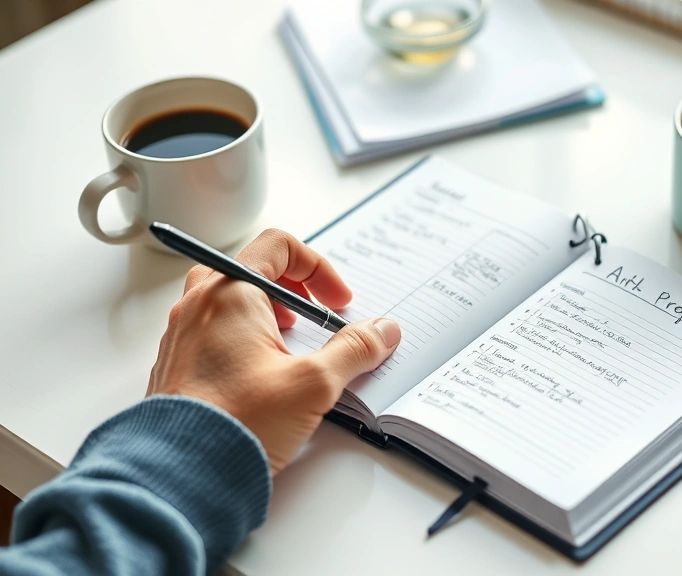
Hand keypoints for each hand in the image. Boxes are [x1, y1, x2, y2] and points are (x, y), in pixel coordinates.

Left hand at [148, 229, 400, 474]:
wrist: (181, 473)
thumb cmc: (238, 421)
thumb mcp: (314, 383)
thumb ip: (355, 350)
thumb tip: (382, 332)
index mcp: (230, 292)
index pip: (278, 246)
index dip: (318, 268)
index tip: (337, 303)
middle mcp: (199, 305)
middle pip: (251, 269)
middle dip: (292, 291)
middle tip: (314, 319)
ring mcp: (182, 335)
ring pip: (228, 301)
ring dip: (267, 315)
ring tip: (289, 349)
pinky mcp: (176, 366)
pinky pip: (211, 333)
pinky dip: (242, 340)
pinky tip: (263, 377)